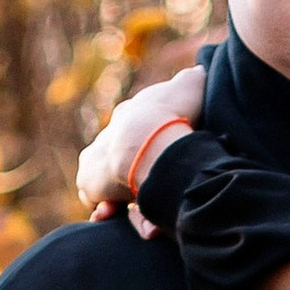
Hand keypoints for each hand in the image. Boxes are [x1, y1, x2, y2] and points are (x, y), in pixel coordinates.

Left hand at [77, 67, 205, 228]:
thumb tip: (200, 70)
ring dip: (126, 196)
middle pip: (122, 159)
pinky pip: (102, 203)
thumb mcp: (190, 87)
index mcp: (129, 116)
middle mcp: (108, 136)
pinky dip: (116, 211)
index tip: (163, 160)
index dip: (150, 148)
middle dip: (135, 175)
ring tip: (147, 212)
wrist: (147, 138)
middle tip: (153, 189)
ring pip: (111, 183)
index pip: (136, 133)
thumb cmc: (173, 114)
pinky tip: (136, 220)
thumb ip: (194, 79)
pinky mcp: (89, 182)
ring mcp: (96, 159)